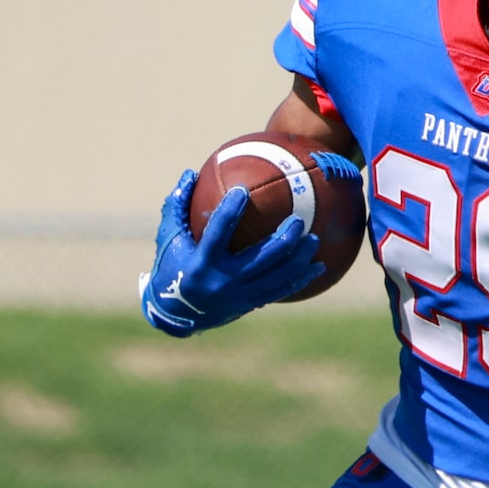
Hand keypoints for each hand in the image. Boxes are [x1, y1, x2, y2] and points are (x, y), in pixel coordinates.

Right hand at [138, 169, 324, 338]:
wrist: (175, 314)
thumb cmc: (171, 266)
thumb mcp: (169, 238)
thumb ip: (177, 206)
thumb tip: (189, 173)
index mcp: (201, 262)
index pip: (218, 233)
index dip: (230, 211)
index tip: (243, 190)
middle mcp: (223, 281)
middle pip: (261, 258)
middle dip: (283, 240)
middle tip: (299, 220)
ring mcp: (240, 295)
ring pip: (278, 277)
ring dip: (299, 259)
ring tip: (315, 239)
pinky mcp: (251, 304)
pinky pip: (282, 291)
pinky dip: (302, 278)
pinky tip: (319, 266)